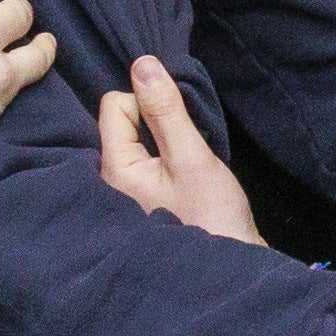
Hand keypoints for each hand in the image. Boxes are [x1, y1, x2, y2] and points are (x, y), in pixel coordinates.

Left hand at [95, 54, 258, 242]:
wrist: (228, 271)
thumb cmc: (211, 217)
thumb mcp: (191, 158)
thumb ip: (166, 110)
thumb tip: (142, 63)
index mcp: (113, 169)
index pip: (114, 105)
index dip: (149, 104)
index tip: (177, 129)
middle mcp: (108, 182)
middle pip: (121, 122)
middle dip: (154, 123)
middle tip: (184, 148)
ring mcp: (123, 194)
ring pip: (134, 141)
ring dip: (161, 143)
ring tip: (187, 167)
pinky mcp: (140, 202)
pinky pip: (142, 162)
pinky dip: (163, 160)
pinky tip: (184, 181)